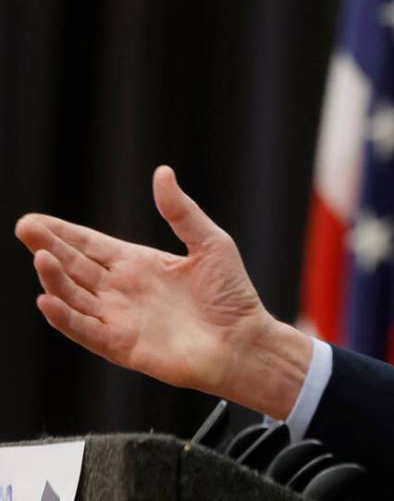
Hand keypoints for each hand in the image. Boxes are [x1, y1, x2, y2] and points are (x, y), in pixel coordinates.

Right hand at [15, 165, 311, 417]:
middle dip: (47, 247)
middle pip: (75, 266)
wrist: (245, 340)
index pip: (90, 245)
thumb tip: (162, 172)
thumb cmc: (232, 294)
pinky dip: (64, 317)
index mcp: (139, 264)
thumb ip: (181, 211)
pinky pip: (85, 331)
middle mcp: (123, 290)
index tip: (33, 220)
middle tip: (24, 228)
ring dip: (55, 278)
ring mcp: (120, 318)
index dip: (62, 233)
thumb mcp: (210, 242)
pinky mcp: (122, 346)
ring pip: (74, 297)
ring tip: (40, 256)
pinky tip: (48, 298)